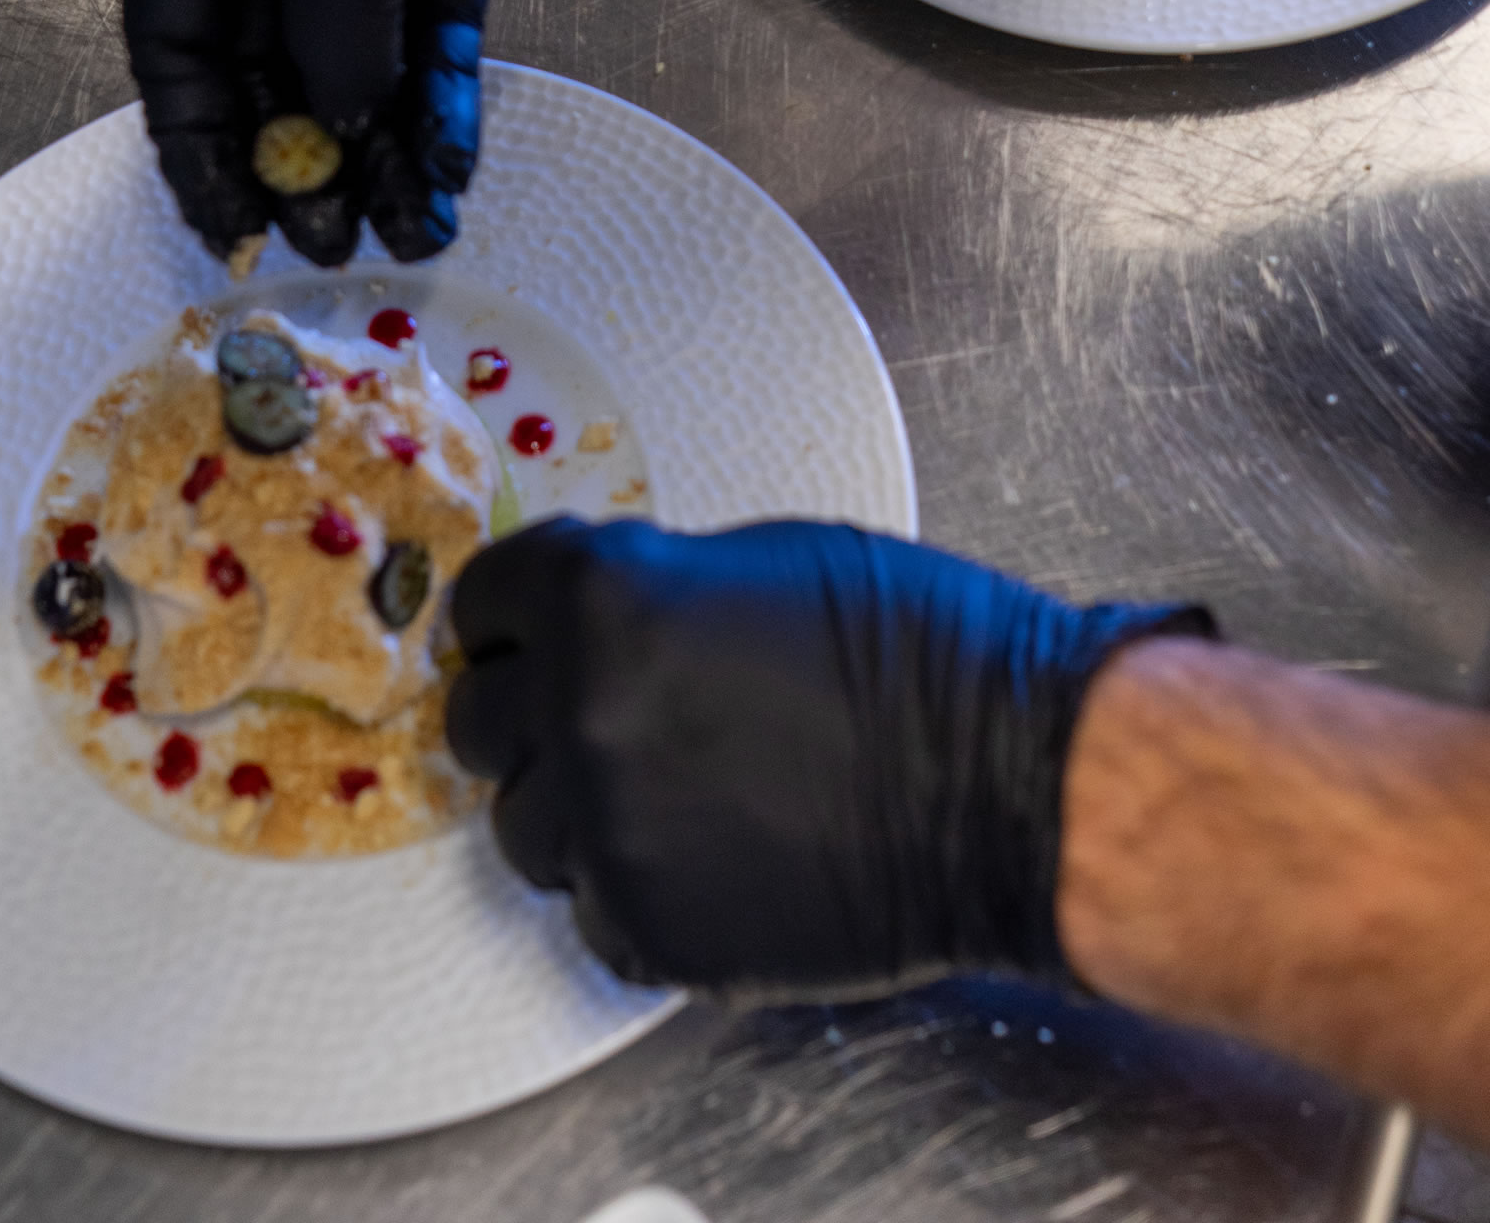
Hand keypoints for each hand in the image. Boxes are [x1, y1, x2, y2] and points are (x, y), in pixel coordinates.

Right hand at [121, 0, 698, 267]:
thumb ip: (331, 29)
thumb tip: (334, 122)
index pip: (174, 32)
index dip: (195, 134)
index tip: (230, 220)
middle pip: (266, 64)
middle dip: (297, 156)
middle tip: (331, 243)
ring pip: (354, 66)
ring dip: (375, 151)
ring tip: (406, 231)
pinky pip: (431, 45)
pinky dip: (439, 106)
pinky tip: (446, 170)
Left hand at [447, 515, 1213, 992]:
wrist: (1010, 780)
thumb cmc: (918, 650)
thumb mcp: (761, 558)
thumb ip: (647, 586)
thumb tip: (582, 619)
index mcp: (601, 597)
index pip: (482, 602)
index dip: (511, 616)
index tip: (525, 632)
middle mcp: (580, 712)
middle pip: (479, 722)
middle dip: (531, 710)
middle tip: (604, 709)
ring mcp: (607, 830)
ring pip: (524, 827)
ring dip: (577, 804)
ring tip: (675, 785)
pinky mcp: (645, 930)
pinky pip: (589, 906)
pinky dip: (631, 882)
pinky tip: (708, 846)